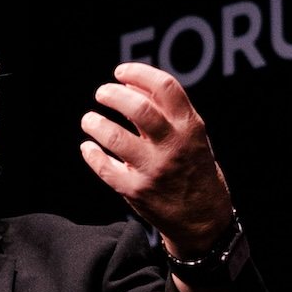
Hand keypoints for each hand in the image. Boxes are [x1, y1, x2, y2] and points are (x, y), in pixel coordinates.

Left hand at [80, 62, 235, 256]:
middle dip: (112, 94)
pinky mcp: (136, 191)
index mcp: (190, 127)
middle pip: (137, 109)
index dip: (138, 73)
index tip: (120, 72)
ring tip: (89, 120)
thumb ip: (166, 110)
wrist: (203, 219)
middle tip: (102, 93)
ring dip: (95, 123)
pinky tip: (89, 148)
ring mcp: (153, 169)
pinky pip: (105, 168)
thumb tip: (130, 83)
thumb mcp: (192, 136)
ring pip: (115, 137)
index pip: (165, 87)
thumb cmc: (193, 168)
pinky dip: (92, 154)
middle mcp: (173, 146)